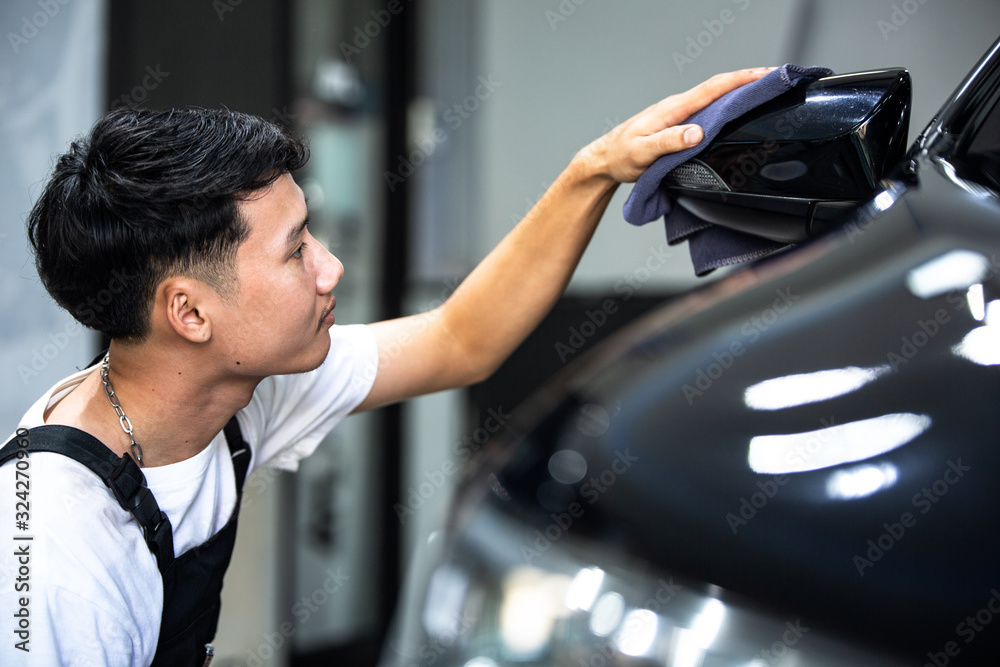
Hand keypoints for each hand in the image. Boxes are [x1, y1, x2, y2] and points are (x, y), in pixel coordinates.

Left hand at [579, 67, 774, 183]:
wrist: (605, 159)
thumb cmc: (620, 156)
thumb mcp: (642, 153)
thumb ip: (669, 142)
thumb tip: (697, 133)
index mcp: (673, 109)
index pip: (713, 88)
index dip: (742, 80)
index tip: (766, 75)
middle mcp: (678, 107)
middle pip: (720, 88)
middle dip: (749, 80)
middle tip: (776, 80)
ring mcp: (679, 114)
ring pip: (715, 98)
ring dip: (740, 92)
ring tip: (765, 92)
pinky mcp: (679, 124)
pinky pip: (708, 110)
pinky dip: (727, 105)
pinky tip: (737, 110)